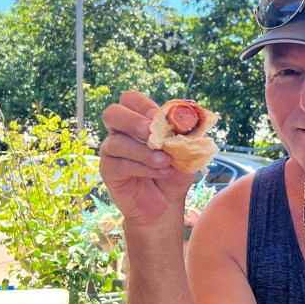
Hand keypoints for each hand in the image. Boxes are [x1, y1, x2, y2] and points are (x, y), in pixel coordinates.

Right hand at [100, 91, 195, 226]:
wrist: (167, 203)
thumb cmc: (174, 173)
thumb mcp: (187, 152)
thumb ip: (189, 134)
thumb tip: (194, 118)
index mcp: (138, 121)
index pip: (130, 100)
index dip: (143, 104)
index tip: (159, 116)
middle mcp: (121, 132)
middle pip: (112, 113)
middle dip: (132, 120)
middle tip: (150, 133)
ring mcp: (112, 151)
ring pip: (118, 142)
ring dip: (145, 151)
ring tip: (166, 161)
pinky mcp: (109, 171)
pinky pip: (120, 164)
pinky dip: (143, 167)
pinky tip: (161, 172)